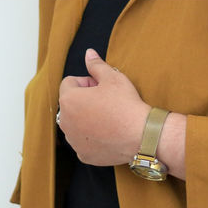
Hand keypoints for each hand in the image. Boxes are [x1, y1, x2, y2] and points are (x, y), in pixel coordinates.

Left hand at [57, 48, 150, 166]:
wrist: (142, 135)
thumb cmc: (126, 104)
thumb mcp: (113, 77)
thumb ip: (96, 65)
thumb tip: (89, 53)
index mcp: (68, 100)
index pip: (69, 83)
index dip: (86, 82)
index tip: (101, 87)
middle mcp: (65, 122)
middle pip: (70, 104)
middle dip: (84, 100)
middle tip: (106, 101)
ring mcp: (74, 140)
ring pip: (75, 124)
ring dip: (86, 119)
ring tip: (108, 118)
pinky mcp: (84, 155)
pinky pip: (83, 142)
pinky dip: (92, 137)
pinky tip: (108, 133)